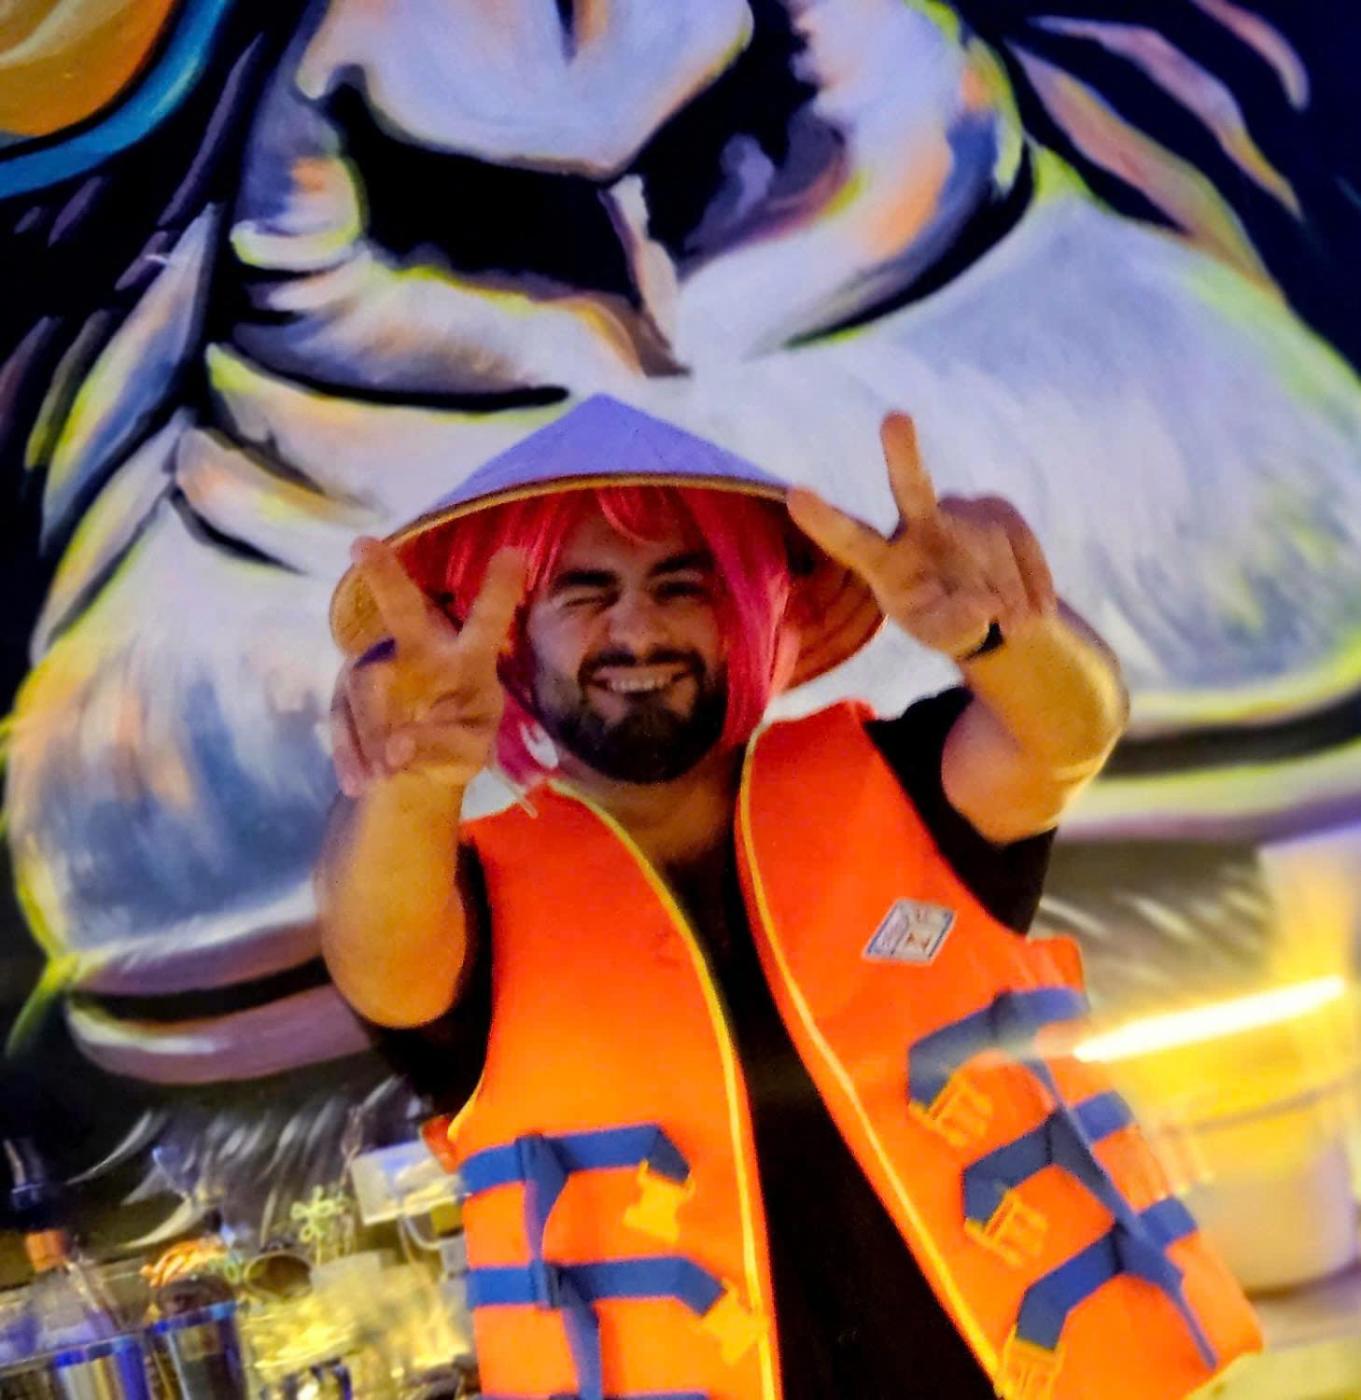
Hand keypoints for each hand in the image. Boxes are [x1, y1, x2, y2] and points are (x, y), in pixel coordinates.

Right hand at [330, 539, 526, 795]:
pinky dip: (350, 752)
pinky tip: (361, 782)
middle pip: (403, 611)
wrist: (410, 769)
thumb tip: (397, 747)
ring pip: (365, 686)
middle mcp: (422, 650)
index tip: (516, 554)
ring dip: (371, 733)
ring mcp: (379, 666)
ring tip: (388, 775)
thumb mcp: (466, 755)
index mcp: (469, 661)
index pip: (487, 622)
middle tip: (363, 545)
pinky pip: (340, 715)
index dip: (499, 590)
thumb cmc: (455, 745)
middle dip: (386, 577)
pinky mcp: (346, 691)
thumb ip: (442, 748)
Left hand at [787, 413, 1056, 659]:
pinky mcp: (1002, 512)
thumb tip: (985, 605)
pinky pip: (1025, 556)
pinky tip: (1031, 610)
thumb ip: (955, 627)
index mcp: (884, 561)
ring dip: (1009, 599)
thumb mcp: (943, 635)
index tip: (794, 494)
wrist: (993, 607)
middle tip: (894, 418)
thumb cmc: (947, 621)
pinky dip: (1034, 590)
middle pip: (910, 488)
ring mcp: (962, 514)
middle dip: (902, 454)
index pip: (850, 539)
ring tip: (1011, 627)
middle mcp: (918, 526)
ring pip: (991, 558)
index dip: (824, 520)